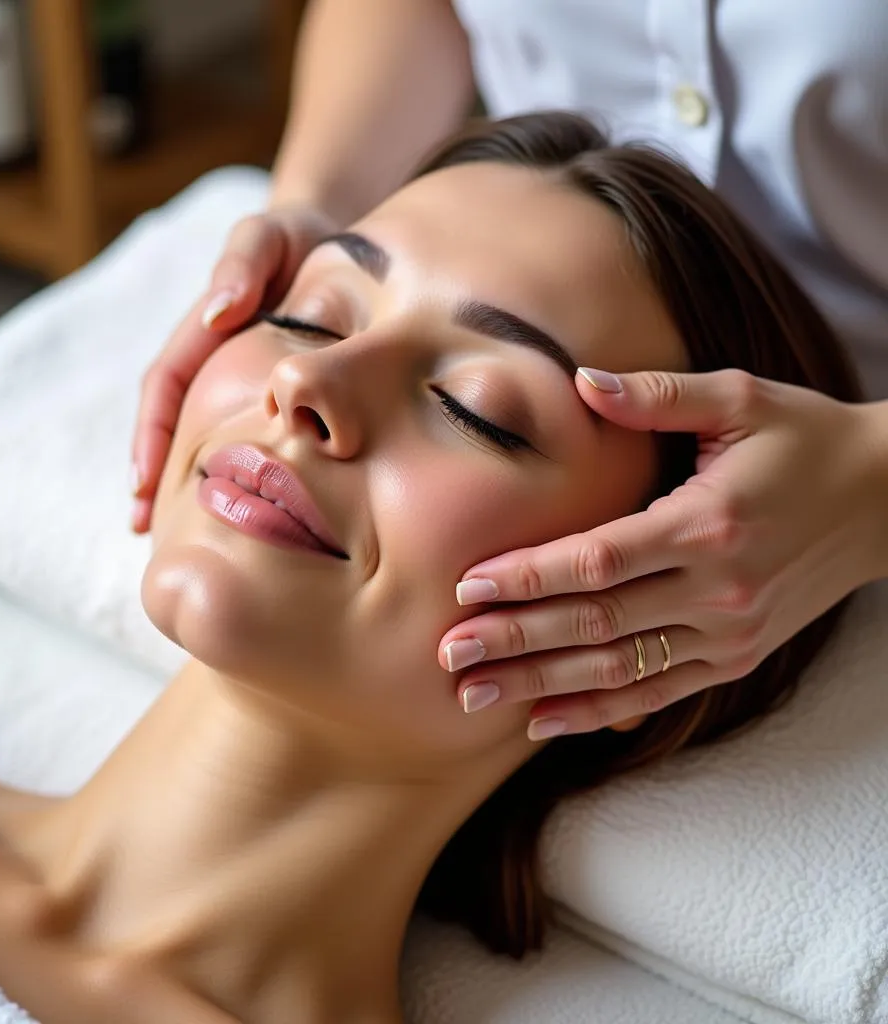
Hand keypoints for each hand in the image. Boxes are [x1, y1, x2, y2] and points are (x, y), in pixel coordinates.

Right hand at [131, 204, 338, 531]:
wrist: (332, 241)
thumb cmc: (296, 238)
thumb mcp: (268, 236)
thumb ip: (242, 264)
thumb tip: (217, 314)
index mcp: (201, 333)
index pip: (164, 388)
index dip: (150, 436)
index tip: (142, 485)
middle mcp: (210, 364)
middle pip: (171, 425)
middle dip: (154, 475)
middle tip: (144, 530)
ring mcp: (236, 383)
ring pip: (204, 438)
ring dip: (186, 482)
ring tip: (178, 535)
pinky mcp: (267, 395)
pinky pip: (244, 437)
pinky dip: (235, 470)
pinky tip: (247, 511)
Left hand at [438, 367, 887, 739]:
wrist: (887, 501)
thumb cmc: (805, 442)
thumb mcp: (741, 399)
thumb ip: (657, 395)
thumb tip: (582, 381)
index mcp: (707, 523)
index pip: (598, 560)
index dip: (528, 576)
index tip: (467, 588)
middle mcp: (717, 588)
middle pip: (595, 623)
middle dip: (515, 640)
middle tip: (448, 653)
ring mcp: (729, 633)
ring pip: (617, 669)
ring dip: (540, 685)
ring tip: (473, 696)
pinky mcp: (736, 657)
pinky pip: (656, 693)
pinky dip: (598, 711)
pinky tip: (543, 722)